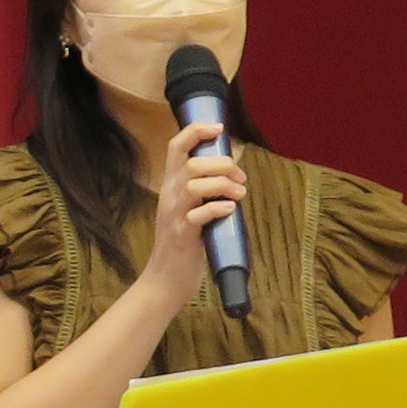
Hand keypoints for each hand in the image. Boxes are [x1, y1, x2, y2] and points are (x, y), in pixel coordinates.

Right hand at [143, 115, 246, 310]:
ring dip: (225, 185)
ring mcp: (174, 215)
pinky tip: (230, 211)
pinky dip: (219, 208)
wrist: (166, 279)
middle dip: (224, 165)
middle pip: (193, 164)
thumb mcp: (188, 208)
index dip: (197, 130)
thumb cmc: (184, 241)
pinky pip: (200, 215)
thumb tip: (232, 171)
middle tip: (240, 179)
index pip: (176, 146)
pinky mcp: (183, 235)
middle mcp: (169, 196)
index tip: (219, 128)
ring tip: (239, 196)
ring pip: (195, 184)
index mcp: (171, 185)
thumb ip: (203, 188)